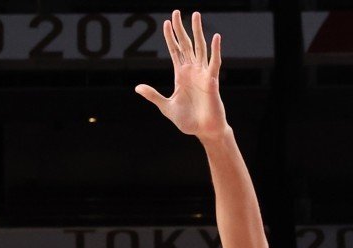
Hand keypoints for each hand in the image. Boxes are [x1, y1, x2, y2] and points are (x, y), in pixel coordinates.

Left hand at [134, 11, 225, 141]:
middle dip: (180, 28)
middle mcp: (192, 71)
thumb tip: (137, 87)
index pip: (174, 51)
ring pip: (199, 47)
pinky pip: (214, 63)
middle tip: (176, 12)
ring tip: (195, 15)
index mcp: (180, 75)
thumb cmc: (188, 121)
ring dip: (197, 31)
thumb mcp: (166, 107)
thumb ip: (153, 95)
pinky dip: (215, 50)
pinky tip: (215, 37)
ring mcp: (202, 74)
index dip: (169, 37)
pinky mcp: (212, 81)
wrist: (204, 131)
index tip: (166, 23)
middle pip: (185, 44)